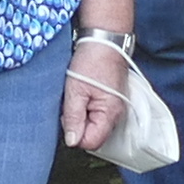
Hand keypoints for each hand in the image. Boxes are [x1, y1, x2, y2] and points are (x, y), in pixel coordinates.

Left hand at [60, 34, 129, 152]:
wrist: (104, 41)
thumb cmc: (92, 61)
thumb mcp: (75, 90)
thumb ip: (73, 118)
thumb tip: (72, 141)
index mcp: (109, 114)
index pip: (91, 142)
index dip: (75, 134)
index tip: (67, 117)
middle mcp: (117, 115)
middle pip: (93, 136)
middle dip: (78, 125)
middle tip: (71, 104)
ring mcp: (116, 108)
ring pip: (94, 125)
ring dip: (82, 116)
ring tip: (77, 97)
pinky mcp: (112, 101)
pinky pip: (98, 115)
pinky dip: (87, 108)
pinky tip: (82, 95)